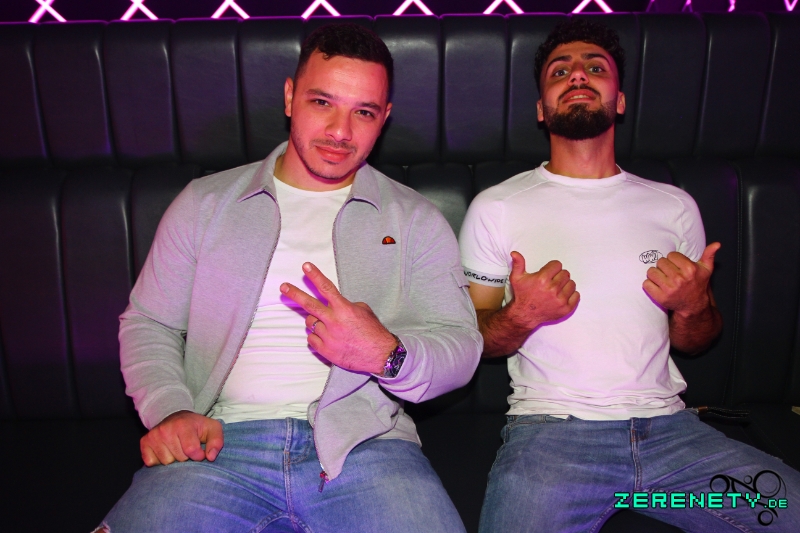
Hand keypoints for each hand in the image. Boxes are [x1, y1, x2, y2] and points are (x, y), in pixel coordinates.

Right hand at [140, 410, 222, 466]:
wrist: (176, 417)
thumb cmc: (196, 426)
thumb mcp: (212, 429)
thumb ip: (217, 442)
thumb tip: (210, 457)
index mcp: (183, 425)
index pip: (191, 450)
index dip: (198, 455)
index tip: (200, 451)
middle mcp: (165, 429)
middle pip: (179, 458)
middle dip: (186, 457)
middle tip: (186, 447)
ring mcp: (153, 436)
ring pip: (166, 462)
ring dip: (173, 459)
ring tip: (177, 448)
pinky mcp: (144, 442)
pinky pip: (151, 462)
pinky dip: (159, 460)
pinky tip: (166, 451)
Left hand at [280, 262, 395, 374]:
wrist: (380, 355)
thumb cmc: (373, 332)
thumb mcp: (363, 311)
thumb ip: (346, 305)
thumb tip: (333, 304)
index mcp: (344, 309)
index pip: (326, 288)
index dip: (315, 276)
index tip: (306, 266)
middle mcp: (334, 321)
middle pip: (309, 305)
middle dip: (294, 294)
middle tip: (284, 287)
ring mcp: (328, 337)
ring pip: (310, 323)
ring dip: (315, 321)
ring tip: (328, 325)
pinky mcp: (326, 351)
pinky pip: (311, 339)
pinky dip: (316, 337)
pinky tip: (327, 337)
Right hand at [505, 251, 578, 329]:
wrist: (524, 314)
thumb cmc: (522, 295)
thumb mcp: (516, 278)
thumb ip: (518, 264)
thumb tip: (514, 253)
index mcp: (542, 279)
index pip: (557, 265)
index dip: (552, 268)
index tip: (548, 273)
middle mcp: (552, 289)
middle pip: (565, 273)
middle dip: (559, 276)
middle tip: (552, 281)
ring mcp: (560, 300)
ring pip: (572, 284)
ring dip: (565, 285)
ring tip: (557, 289)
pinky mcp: (565, 309)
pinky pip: (576, 296)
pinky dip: (571, 295)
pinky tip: (562, 296)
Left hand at [643, 242, 719, 316]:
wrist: (693, 305)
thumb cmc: (698, 284)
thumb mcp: (706, 269)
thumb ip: (709, 255)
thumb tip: (717, 244)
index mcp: (690, 270)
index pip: (671, 255)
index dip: (673, 259)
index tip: (677, 266)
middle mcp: (679, 279)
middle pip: (660, 262)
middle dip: (664, 266)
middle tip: (670, 273)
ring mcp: (669, 289)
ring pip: (651, 272)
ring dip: (655, 274)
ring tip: (663, 278)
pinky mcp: (661, 298)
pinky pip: (646, 284)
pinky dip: (649, 284)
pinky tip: (657, 286)